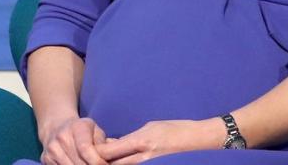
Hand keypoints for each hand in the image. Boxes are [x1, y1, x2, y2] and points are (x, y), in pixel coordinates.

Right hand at [40, 116, 109, 164]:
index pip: (86, 149)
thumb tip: (111, 157)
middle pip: (79, 163)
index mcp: (76, 127)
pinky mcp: (45, 159)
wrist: (56, 126)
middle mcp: (61, 137)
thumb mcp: (95, 130)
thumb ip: (103, 143)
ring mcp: (52, 149)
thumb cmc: (82, 130)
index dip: (98, 162)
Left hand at [96, 118, 224, 163]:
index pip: (110, 151)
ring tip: (105, 161)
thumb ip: (129, 138)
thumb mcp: (149, 127)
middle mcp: (145, 156)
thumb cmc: (174, 129)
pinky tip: (123, 162)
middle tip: (90, 160)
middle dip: (100, 162)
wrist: (200, 140)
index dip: (95, 152)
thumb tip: (111, 145)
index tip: (86, 150)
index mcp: (141, 141)